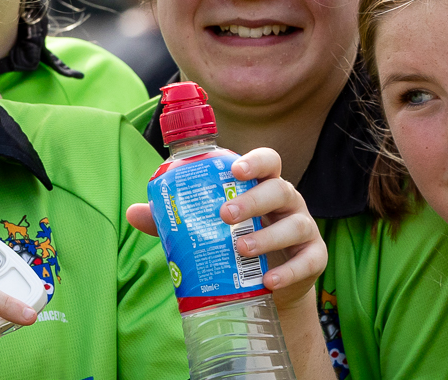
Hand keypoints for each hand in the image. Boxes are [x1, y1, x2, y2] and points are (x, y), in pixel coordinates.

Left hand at [126, 147, 327, 310]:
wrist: (264, 285)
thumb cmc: (232, 242)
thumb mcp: (205, 228)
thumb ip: (174, 218)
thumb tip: (133, 212)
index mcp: (260, 186)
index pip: (266, 162)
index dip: (254, 161)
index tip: (235, 169)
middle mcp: (287, 202)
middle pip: (279, 189)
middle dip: (253, 200)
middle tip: (225, 215)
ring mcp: (303, 228)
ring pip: (295, 224)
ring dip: (268, 237)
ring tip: (240, 249)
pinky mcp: (314, 258)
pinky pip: (309, 260)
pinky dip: (289, 271)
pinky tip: (268, 280)